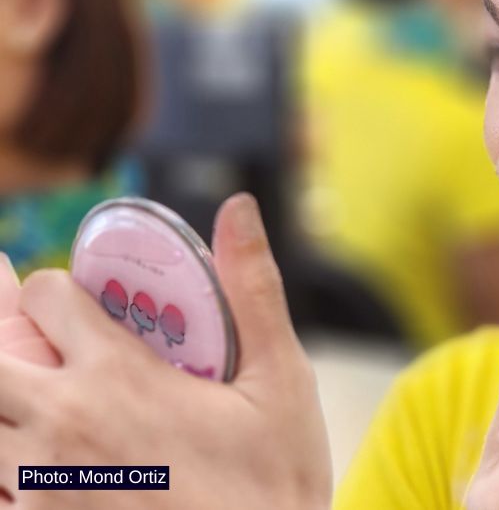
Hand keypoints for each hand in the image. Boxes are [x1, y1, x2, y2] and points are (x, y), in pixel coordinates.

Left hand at [0, 194, 332, 508]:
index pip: (46, 298)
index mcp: (119, 376)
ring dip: (9, 409)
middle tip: (48, 357)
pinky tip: (47, 469)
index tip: (80, 309)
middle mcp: (63, 424)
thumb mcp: (282, 380)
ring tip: (50, 412)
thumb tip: (240, 207)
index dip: (58, 294)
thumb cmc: (273, 484)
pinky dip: (8, 472)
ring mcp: (39, 485)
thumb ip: (254, 289)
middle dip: (10, 343)